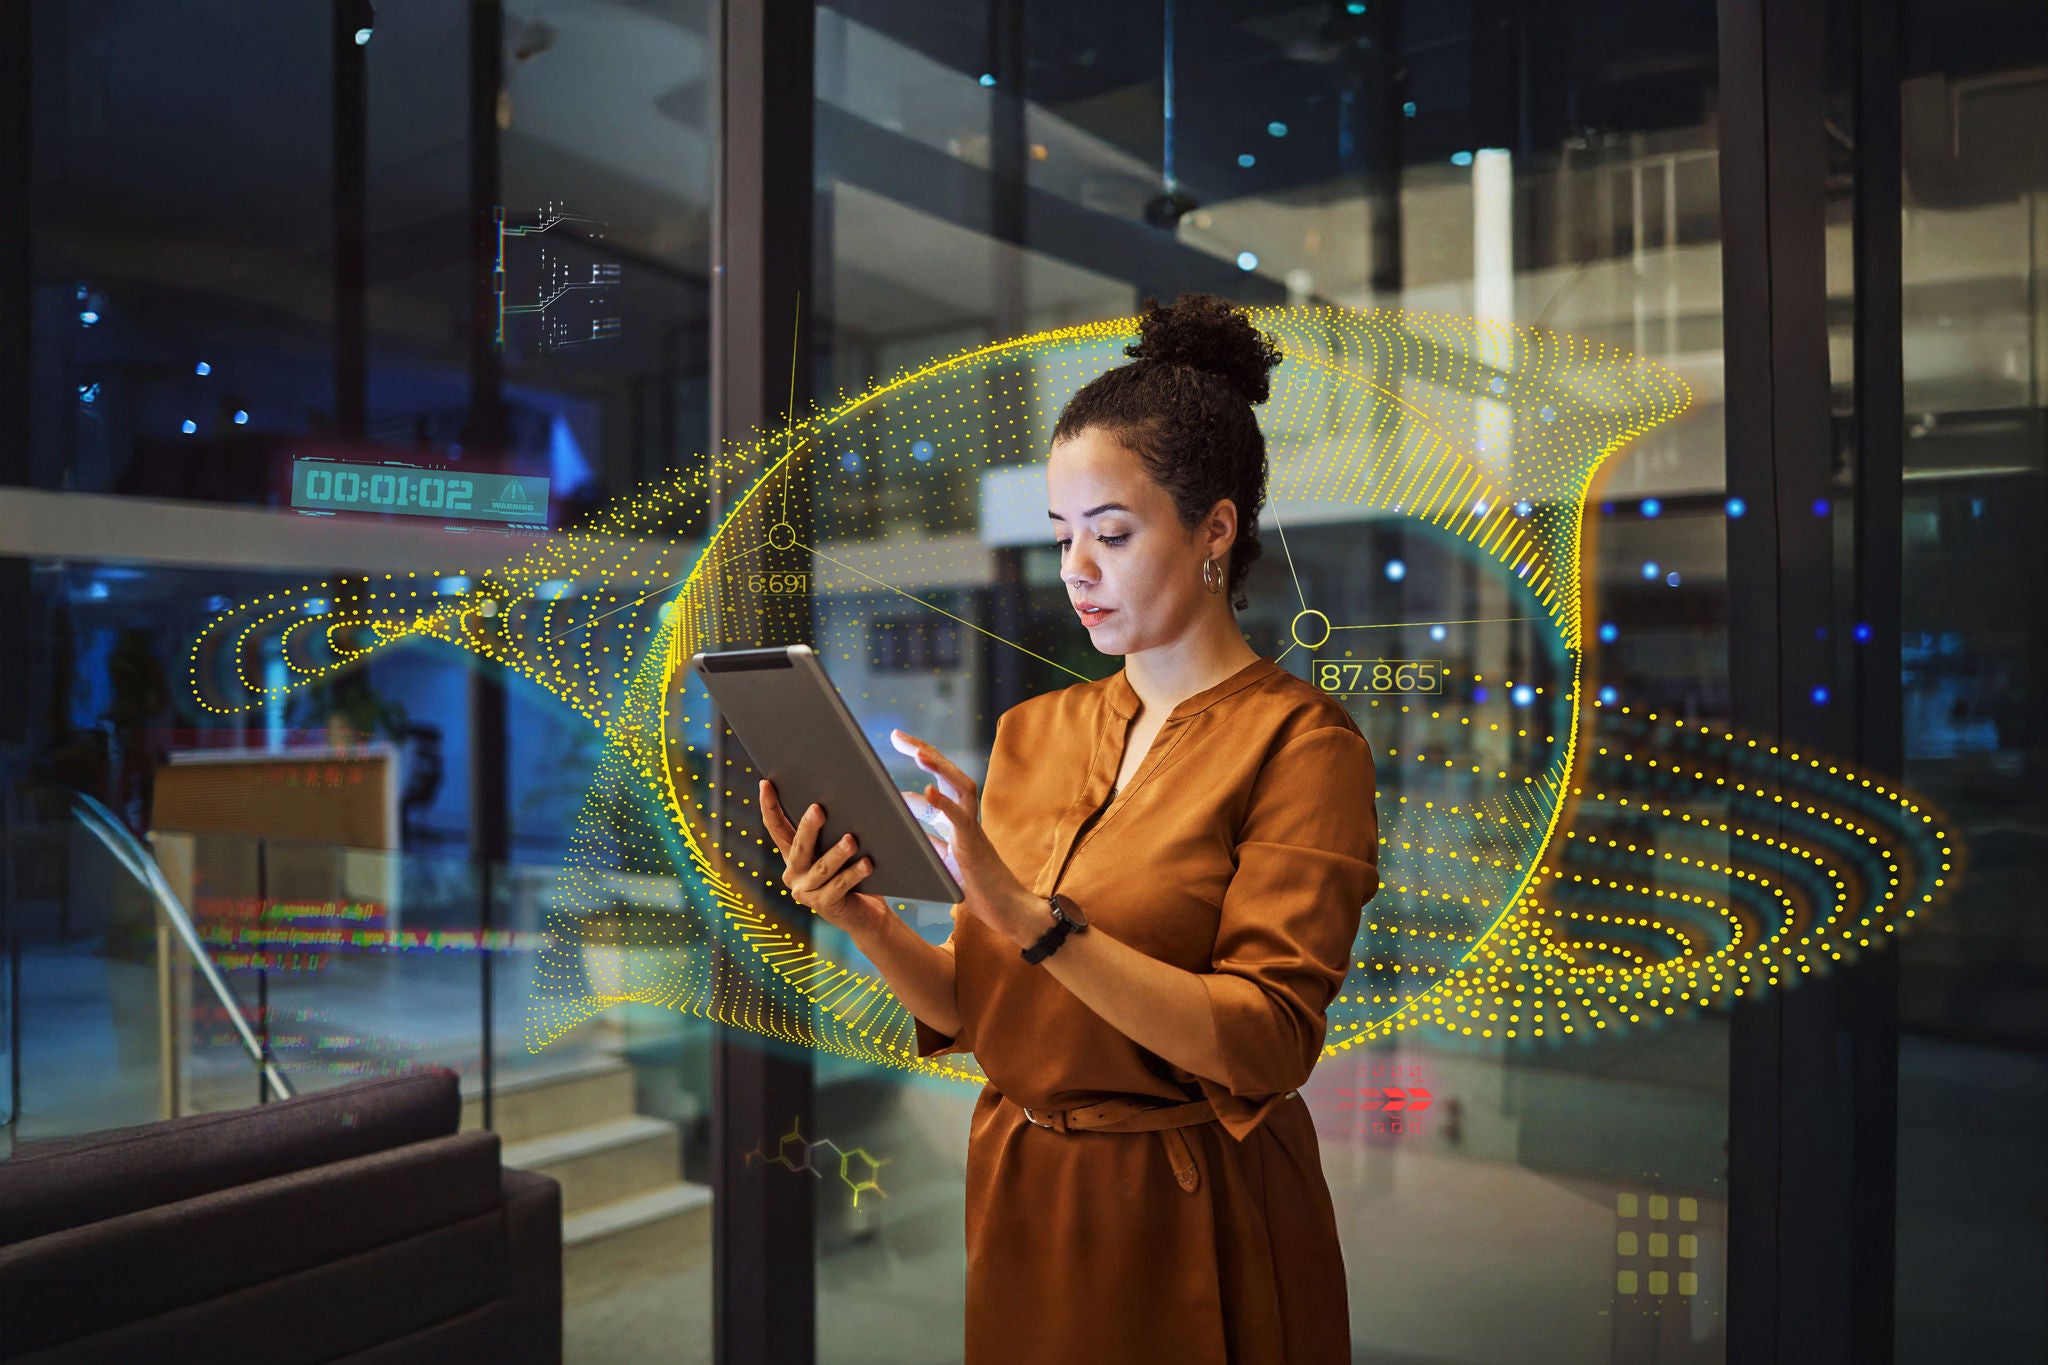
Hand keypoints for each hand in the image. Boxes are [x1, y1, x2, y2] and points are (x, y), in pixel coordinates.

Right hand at [758, 779, 888, 935]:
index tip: (766, 783)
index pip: (777, 828)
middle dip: (809, 827)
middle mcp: (794, 873)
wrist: (865, 915)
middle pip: (799, 846)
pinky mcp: (824, 906)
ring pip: (822, 867)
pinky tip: (867, 863)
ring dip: (837, 852)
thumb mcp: (841, 850)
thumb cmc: (855, 872)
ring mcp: (806, 892)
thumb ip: (835, 830)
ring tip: (851, 840)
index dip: (770, 806)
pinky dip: (853, 874)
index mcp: (794, 855)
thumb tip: (847, 797)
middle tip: (819, 809)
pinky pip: (839, 886)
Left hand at [889, 728, 1042, 947]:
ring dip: (939, 768)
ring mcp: (973, 830)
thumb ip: (927, 841)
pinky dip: (944, 804)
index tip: (901, 740)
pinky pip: (961, 820)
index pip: (939, 780)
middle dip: (925, 751)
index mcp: (959, 820)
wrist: (1008, 911)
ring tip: (917, 752)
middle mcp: (967, 819)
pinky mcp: (975, 847)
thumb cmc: (979, 888)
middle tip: (899, 735)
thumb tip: (900, 826)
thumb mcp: (944, 861)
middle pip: (949, 774)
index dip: (923, 758)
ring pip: (960, 788)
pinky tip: (927, 792)